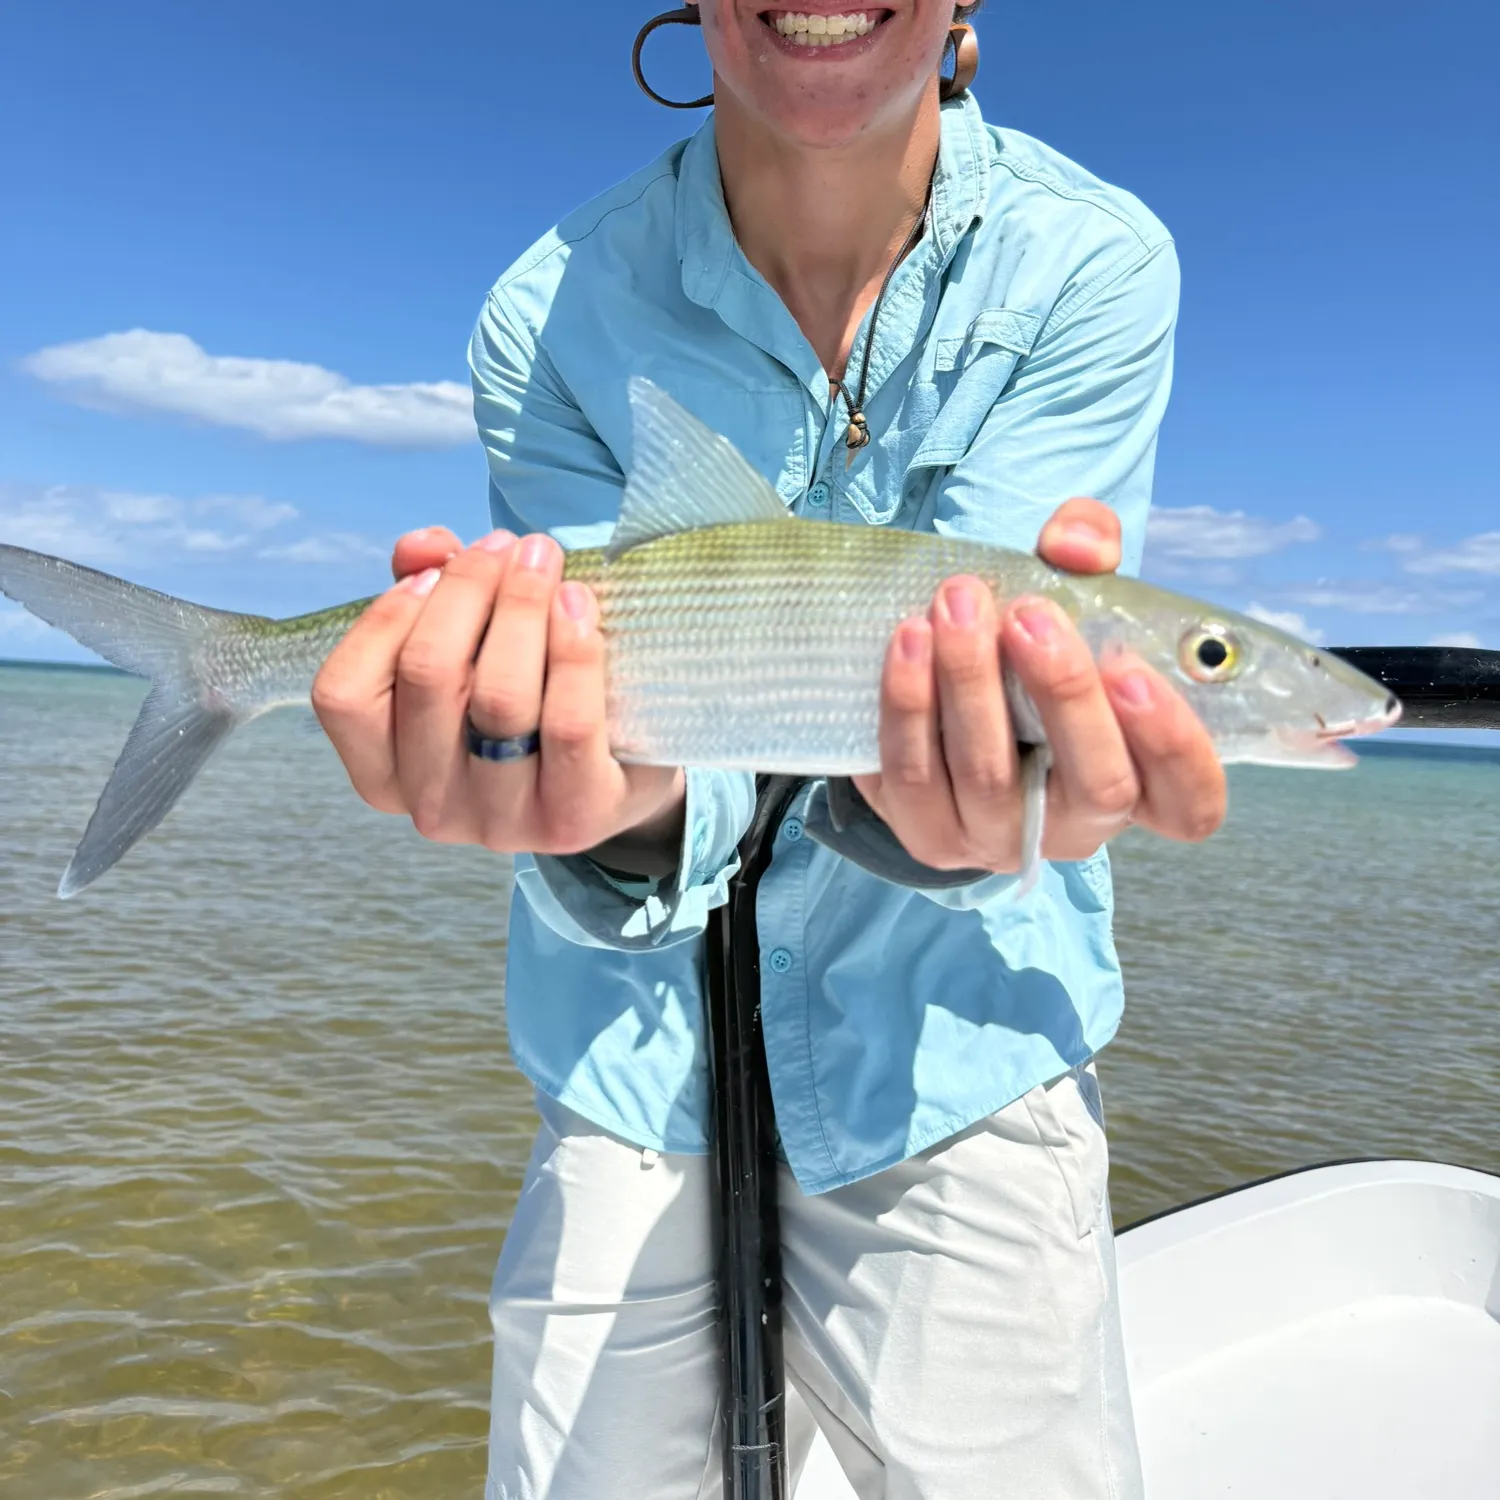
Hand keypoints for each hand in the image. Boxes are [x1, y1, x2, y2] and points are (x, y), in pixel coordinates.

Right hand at [312, 526, 684, 863]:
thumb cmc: (530, 696)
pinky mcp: (574, 819)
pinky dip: (572, 650)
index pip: (346, 694)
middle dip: (469, 589)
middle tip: (514, 546)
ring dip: (523, 608)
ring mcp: (503, 822)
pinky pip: (567, 724)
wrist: (622, 770)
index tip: (437, 565)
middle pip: (429, 677)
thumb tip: (422, 547)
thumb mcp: (470, 643)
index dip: (387, 615)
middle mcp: (432, 808)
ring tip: (547, 561)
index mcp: (384, 773)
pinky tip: (578, 605)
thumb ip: (431, 588)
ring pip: (498, 698)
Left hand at [852, 498, 1226, 872]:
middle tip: (1030, 614)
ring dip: (971, 683)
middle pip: (1096, 787)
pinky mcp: (928, 834)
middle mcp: (1077, 828)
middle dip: (1064, 693)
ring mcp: (999, 839)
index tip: (1132, 669)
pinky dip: (908, 705)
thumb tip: (1074, 542)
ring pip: (989, 778)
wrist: (943, 706)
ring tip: (957, 604)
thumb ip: (1090, 552)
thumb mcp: (1074, 598)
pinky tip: (908, 639)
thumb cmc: (1034, 655)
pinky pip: (913, 778)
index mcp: (1142, 786)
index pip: (1191, 804)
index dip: (1173, 745)